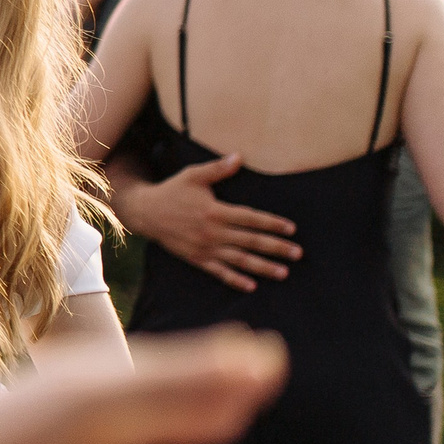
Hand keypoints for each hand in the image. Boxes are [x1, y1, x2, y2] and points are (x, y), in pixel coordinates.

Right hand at [112, 156, 300, 291]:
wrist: (145, 213)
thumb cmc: (172, 191)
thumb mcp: (192, 176)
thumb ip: (217, 169)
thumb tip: (239, 157)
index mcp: (216, 212)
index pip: (251, 219)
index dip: (272, 223)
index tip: (291, 229)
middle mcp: (213, 232)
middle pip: (251, 241)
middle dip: (276, 247)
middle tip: (298, 253)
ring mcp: (206, 248)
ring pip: (240, 260)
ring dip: (263, 267)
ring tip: (284, 272)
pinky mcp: (197, 259)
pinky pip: (219, 272)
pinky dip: (236, 280)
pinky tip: (252, 286)